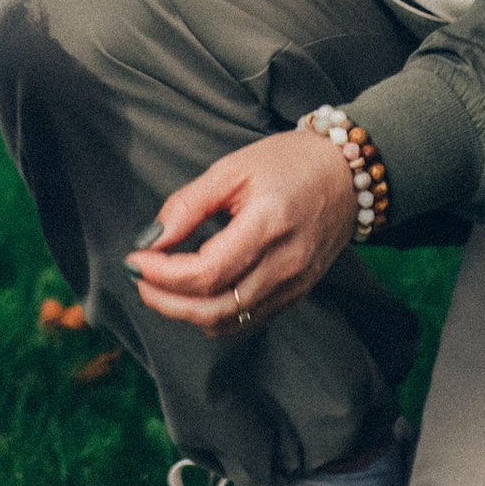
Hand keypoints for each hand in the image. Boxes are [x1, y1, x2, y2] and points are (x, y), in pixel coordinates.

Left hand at [130, 128, 357, 337]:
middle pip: (215, 308)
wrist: (349, 174)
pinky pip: (247, 321)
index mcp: (269, 224)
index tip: (136, 258)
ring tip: (160, 286)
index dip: (162, 273)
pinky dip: (213, 316)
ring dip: (185, 312)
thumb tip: (150, 239)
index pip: (207, 272)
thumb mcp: (232, 169)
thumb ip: (188, 205)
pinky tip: (194, 294)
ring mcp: (295, 285)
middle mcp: (286, 263)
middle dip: (166, 301)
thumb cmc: (290, 163)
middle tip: (138, 278)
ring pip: (228, 322)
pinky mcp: (297, 294)